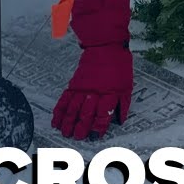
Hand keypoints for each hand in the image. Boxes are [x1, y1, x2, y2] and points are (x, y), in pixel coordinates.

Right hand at [51, 0, 133, 139]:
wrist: (105, 46)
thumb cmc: (119, 65)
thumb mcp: (127, 84)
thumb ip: (123, 103)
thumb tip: (119, 120)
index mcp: (109, 92)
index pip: (103, 113)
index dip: (99, 126)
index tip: (96, 136)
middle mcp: (94, 91)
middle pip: (86, 112)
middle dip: (81, 127)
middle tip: (78, 137)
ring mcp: (82, 88)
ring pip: (73, 107)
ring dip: (68, 121)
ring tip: (65, 133)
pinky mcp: (74, 84)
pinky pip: (64, 99)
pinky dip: (59, 110)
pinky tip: (56, 120)